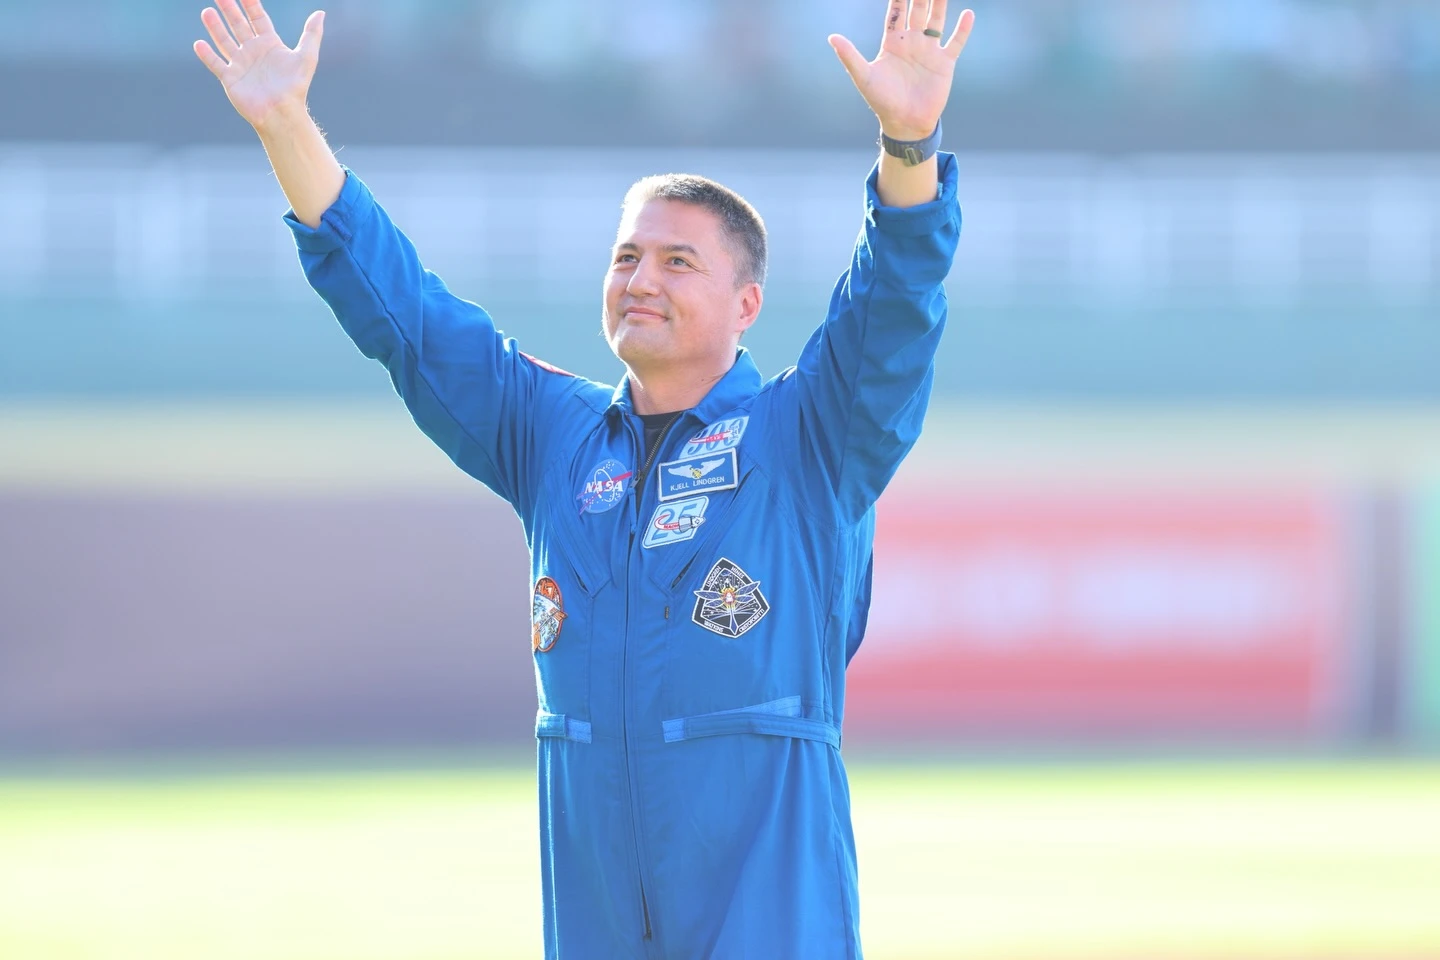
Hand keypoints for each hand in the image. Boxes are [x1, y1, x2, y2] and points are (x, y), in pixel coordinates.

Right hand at [193, 0, 324, 130]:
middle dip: (229, 9)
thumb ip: (311, 34)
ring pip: (225, 41)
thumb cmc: (295, 86)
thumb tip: (320, 13)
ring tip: (207, 12)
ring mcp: (241, 64)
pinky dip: (207, 55)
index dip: (250, 3)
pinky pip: (215, 64)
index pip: (258, 18)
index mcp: (270, 44)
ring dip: (215, 27)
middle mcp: (253, 52)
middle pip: (239, 25)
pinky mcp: (230, 78)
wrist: (282, 113)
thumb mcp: (306, 57)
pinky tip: (199, 43)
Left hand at [829, 1, 974, 140]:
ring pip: (936, 20)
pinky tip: (968, 13)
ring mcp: (929, 51)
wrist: (905, 123)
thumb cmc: (882, 101)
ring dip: (940, 4)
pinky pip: (956, 42)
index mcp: (892, 42)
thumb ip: (849, 56)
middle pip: (918, 10)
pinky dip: (963, 29)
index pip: (896, 12)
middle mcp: (912, 42)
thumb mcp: (864, 77)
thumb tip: (832, 37)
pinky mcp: (945, 63)